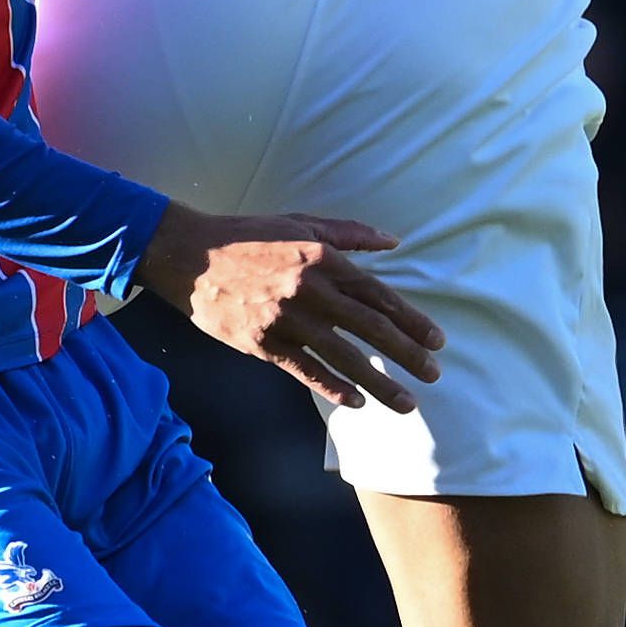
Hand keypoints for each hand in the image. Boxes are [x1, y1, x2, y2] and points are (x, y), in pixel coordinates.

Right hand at [138, 203, 442, 409]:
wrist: (189, 255)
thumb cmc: (248, 236)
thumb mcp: (301, 223)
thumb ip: (350, 233)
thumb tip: (394, 241)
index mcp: (323, 259)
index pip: (379, 296)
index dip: (412, 320)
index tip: (437, 341)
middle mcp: (310, 291)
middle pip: (370, 329)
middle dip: (407, 355)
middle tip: (434, 375)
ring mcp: (286, 320)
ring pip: (343, 356)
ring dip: (379, 382)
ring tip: (406, 403)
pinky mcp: (262, 343)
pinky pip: (305, 370)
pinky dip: (332, 387)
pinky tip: (354, 401)